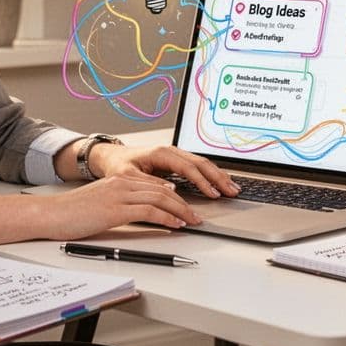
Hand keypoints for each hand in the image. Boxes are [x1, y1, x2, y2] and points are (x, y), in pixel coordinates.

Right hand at [39, 175, 203, 239]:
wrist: (50, 214)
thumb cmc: (71, 213)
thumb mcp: (100, 203)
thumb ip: (121, 204)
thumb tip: (142, 214)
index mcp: (119, 180)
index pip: (155, 185)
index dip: (175, 196)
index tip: (186, 206)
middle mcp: (122, 183)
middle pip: (163, 189)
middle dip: (184, 203)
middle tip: (196, 215)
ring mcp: (119, 195)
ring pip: (160, 198)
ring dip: (181, 210)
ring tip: (192, 221)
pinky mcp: (116, 209)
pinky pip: (150, 211)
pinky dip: (167, 218)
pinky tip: (176, 225)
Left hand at [91, 143, 240, 198]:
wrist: (112, 157)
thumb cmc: (119, 166)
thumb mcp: (127, 176)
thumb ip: (148, 183)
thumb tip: (171, 190)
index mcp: (161, 153)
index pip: (188, 167)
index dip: (202, 181)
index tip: (212, 194)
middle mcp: (171, 151)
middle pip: (201, 163)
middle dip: (218, 177)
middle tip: (232, 191)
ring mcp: (175, 155)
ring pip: (202, 163)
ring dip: (218, 176)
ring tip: (232, 188)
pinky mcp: (176, 161)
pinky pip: (198, 166)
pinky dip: (211, 174)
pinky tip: (220, 182)